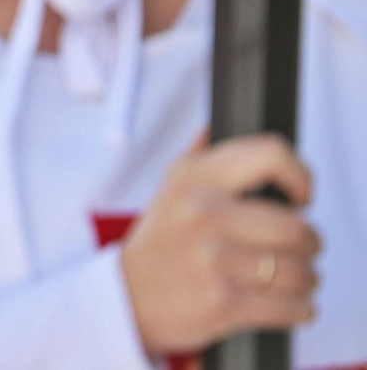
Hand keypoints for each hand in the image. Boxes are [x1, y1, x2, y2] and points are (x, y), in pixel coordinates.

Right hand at [121, 132, 319, 357]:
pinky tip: (288, 303)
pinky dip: (301, 308)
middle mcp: (205, 214)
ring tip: (291, 278)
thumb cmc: (160, 243)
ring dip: (307, 279)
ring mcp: (215, 259)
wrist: (127, 297)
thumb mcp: (170, 188)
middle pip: (298, 228)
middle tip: (298, 249)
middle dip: (308, 244)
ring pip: (302, 271)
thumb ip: (199, 154)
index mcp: (196, 179)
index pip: (271, 155)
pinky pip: (294, 307)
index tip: (301, 195)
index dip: (300, 176)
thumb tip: (215, 125)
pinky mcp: (225, 302)